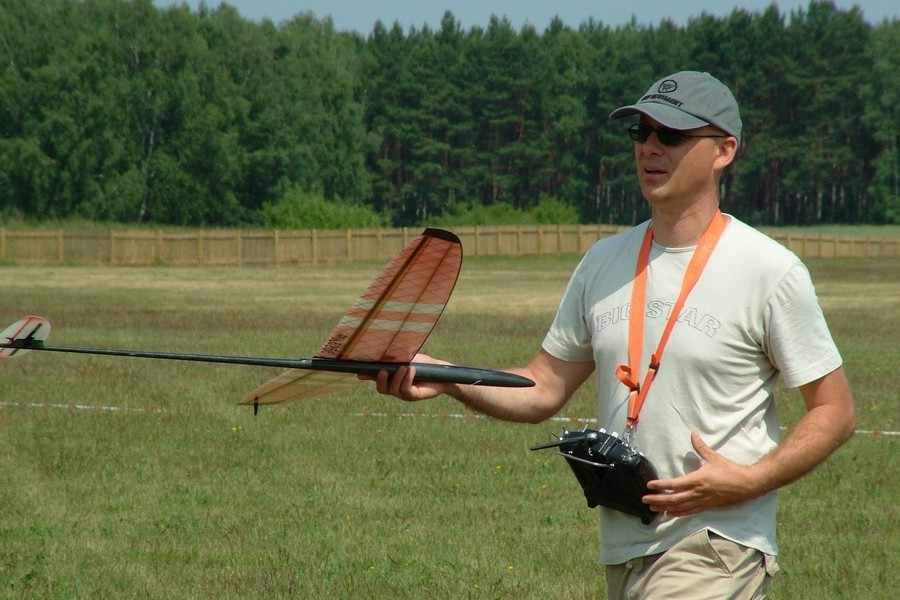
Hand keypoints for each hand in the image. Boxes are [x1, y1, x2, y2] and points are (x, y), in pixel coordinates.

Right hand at [364, 353, 449, 402]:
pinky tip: (412, 370)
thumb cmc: (424, 364)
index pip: (376, 378)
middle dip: (380, 380)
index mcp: (391, 378)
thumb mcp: (407, 360)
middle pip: (381, 389)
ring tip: (403, 367)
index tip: (359, 373)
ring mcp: (403, 393)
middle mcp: (395, 388)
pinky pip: (405, 390)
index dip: (367, 376)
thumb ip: (393, 360)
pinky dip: (407, 378)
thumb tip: (379, 357)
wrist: (442, 373)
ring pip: (393, 390)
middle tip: (382, 370)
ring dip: (396, 378)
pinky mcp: (413, 396)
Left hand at [642, 432, 761, 516]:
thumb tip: (693, 434)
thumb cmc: (730, 470)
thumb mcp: (714, 457)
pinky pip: (690, 512)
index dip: (661, 485)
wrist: (747, 485)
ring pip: (680, 507)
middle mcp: (698, 493)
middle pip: (674, 499)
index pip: (675, 484)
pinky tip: (670, 514)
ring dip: (665, 508)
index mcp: (697, 480)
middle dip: (658, 500)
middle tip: (645, 500)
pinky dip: (679, 513)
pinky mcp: (708, 507)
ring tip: (653, 508)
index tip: (649, 485)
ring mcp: (702, 501)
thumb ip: (701, 447)